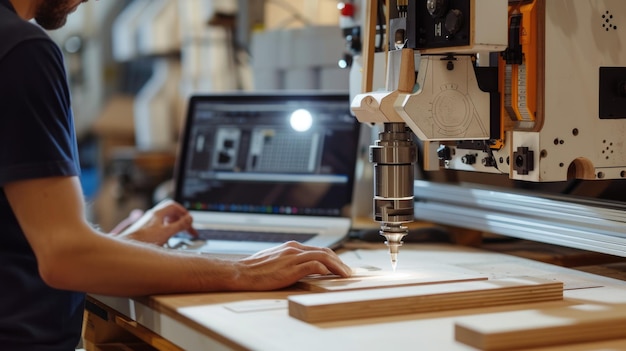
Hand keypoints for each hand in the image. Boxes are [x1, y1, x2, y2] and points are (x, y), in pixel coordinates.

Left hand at [117, 200, 196, 244]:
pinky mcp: (145, 230)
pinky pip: (160, 226)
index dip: (183, 211)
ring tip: (180, 233)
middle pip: (170, 212)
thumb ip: (180, 225)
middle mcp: (152, 216)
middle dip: (181, 219)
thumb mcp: (166, 232)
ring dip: (175, 225)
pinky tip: (168, 239)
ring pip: (165, 220)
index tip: (189, 220)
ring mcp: (148, 223)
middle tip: (188, 229)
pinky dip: (168, 230)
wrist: (127, 247)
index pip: (173, 205)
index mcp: (157, 213)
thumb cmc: (144, 239)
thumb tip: (190, 218)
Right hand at [231, 241, 351, 290]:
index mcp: (291, 247)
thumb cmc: (255, 270)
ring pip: (322, 257)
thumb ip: (289, 261)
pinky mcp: (290, 268)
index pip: (318, 250)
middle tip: (348, 272)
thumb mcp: (275, 261)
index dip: (332, 258)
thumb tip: (301, 269)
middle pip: (324, 251)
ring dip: (337, 266)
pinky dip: (325, 269)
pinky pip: (313, 266)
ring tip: (345, 275)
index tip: (340, 266)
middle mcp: (294, 249)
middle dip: (339, 261)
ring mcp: (292, 258)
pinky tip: (332, 275)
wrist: (241, 272)